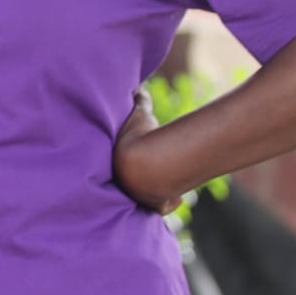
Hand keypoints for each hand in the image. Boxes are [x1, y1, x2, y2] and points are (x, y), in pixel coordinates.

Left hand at [112, 87, 178, 213]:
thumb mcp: (141, 115)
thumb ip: (140, 101)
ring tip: (168, 186)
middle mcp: (125, 184)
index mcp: (118, 162)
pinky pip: (162, 208)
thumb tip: (138, 86)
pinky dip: (169, 204)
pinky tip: (177, 198)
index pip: (121, 164)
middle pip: (132, 184)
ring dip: (157, 193)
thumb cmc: (140, 135)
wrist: (148, 162)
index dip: (128, 160)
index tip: (138, 154)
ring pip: (147, 198)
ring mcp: (139, 196)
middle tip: (152, 172)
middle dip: (139, 179)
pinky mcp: (154, 205)